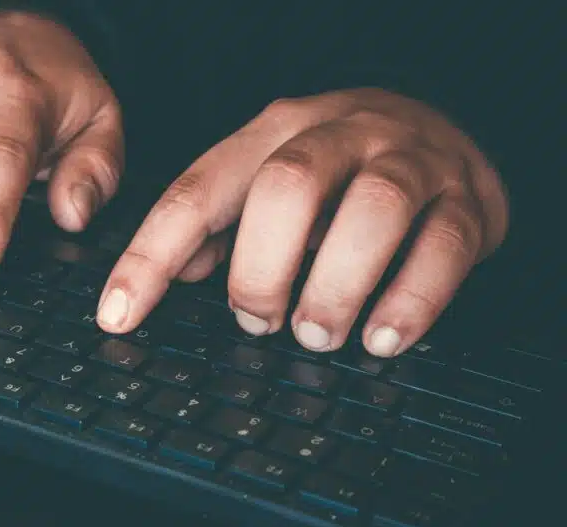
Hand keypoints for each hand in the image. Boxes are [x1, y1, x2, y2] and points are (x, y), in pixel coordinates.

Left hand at [97, 89, 507, 357]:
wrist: (448, 128)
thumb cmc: (340, 169)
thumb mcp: (271, 180)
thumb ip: (225, 222)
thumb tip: (182, 271)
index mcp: (273, 132)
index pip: (198, 192)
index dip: (152, 256)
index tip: (118, 315)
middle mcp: (339, 134)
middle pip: (287, 188)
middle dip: (262, 269)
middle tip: (259, 322)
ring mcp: (409, 159)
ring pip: (374, 209)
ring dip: (335, 287)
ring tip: (317, 335)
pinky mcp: (468, 197)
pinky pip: (445, 245)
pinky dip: (410, 301)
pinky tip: (381, 338)